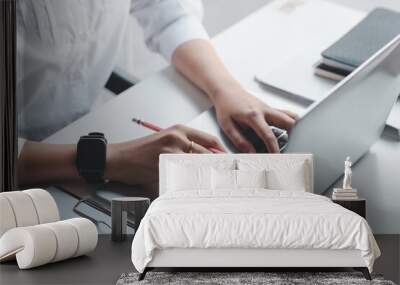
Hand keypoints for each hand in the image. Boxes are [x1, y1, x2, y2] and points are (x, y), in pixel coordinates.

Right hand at [105, 124, 224, 184]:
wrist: (120, 158)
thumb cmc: (141, 151)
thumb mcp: (165, 141)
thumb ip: (185, 147)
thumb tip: (206, 160)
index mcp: (180, 130)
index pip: (210, 139)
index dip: (222, 152)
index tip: (228, 162)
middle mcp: (178, 137)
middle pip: (208, 153)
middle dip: (217, 166)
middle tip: (224, 176)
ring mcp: (172, 150)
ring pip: (198, 165)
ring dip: (205, 175)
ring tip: (211, 184)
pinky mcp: (165, 165)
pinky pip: (184, 175)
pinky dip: (190, 182)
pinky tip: (192, 187)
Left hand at [212, 84, 297, 152]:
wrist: (227, 90)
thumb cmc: (226, 106)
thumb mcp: (227, 126)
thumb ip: (240, 141)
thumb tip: (251, 153)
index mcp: (253, 116)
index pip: (268, 135)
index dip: (274, 148)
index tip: (276, 157)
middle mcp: (264, 110)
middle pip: (288, 122)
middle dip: (291, 136)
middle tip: (285, 147)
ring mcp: (268, 108)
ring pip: (289, 116)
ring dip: (291, 129)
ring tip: (287, 141)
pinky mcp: (269, 108)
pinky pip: (284, 114)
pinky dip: (288, 122)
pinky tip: (285, 131)